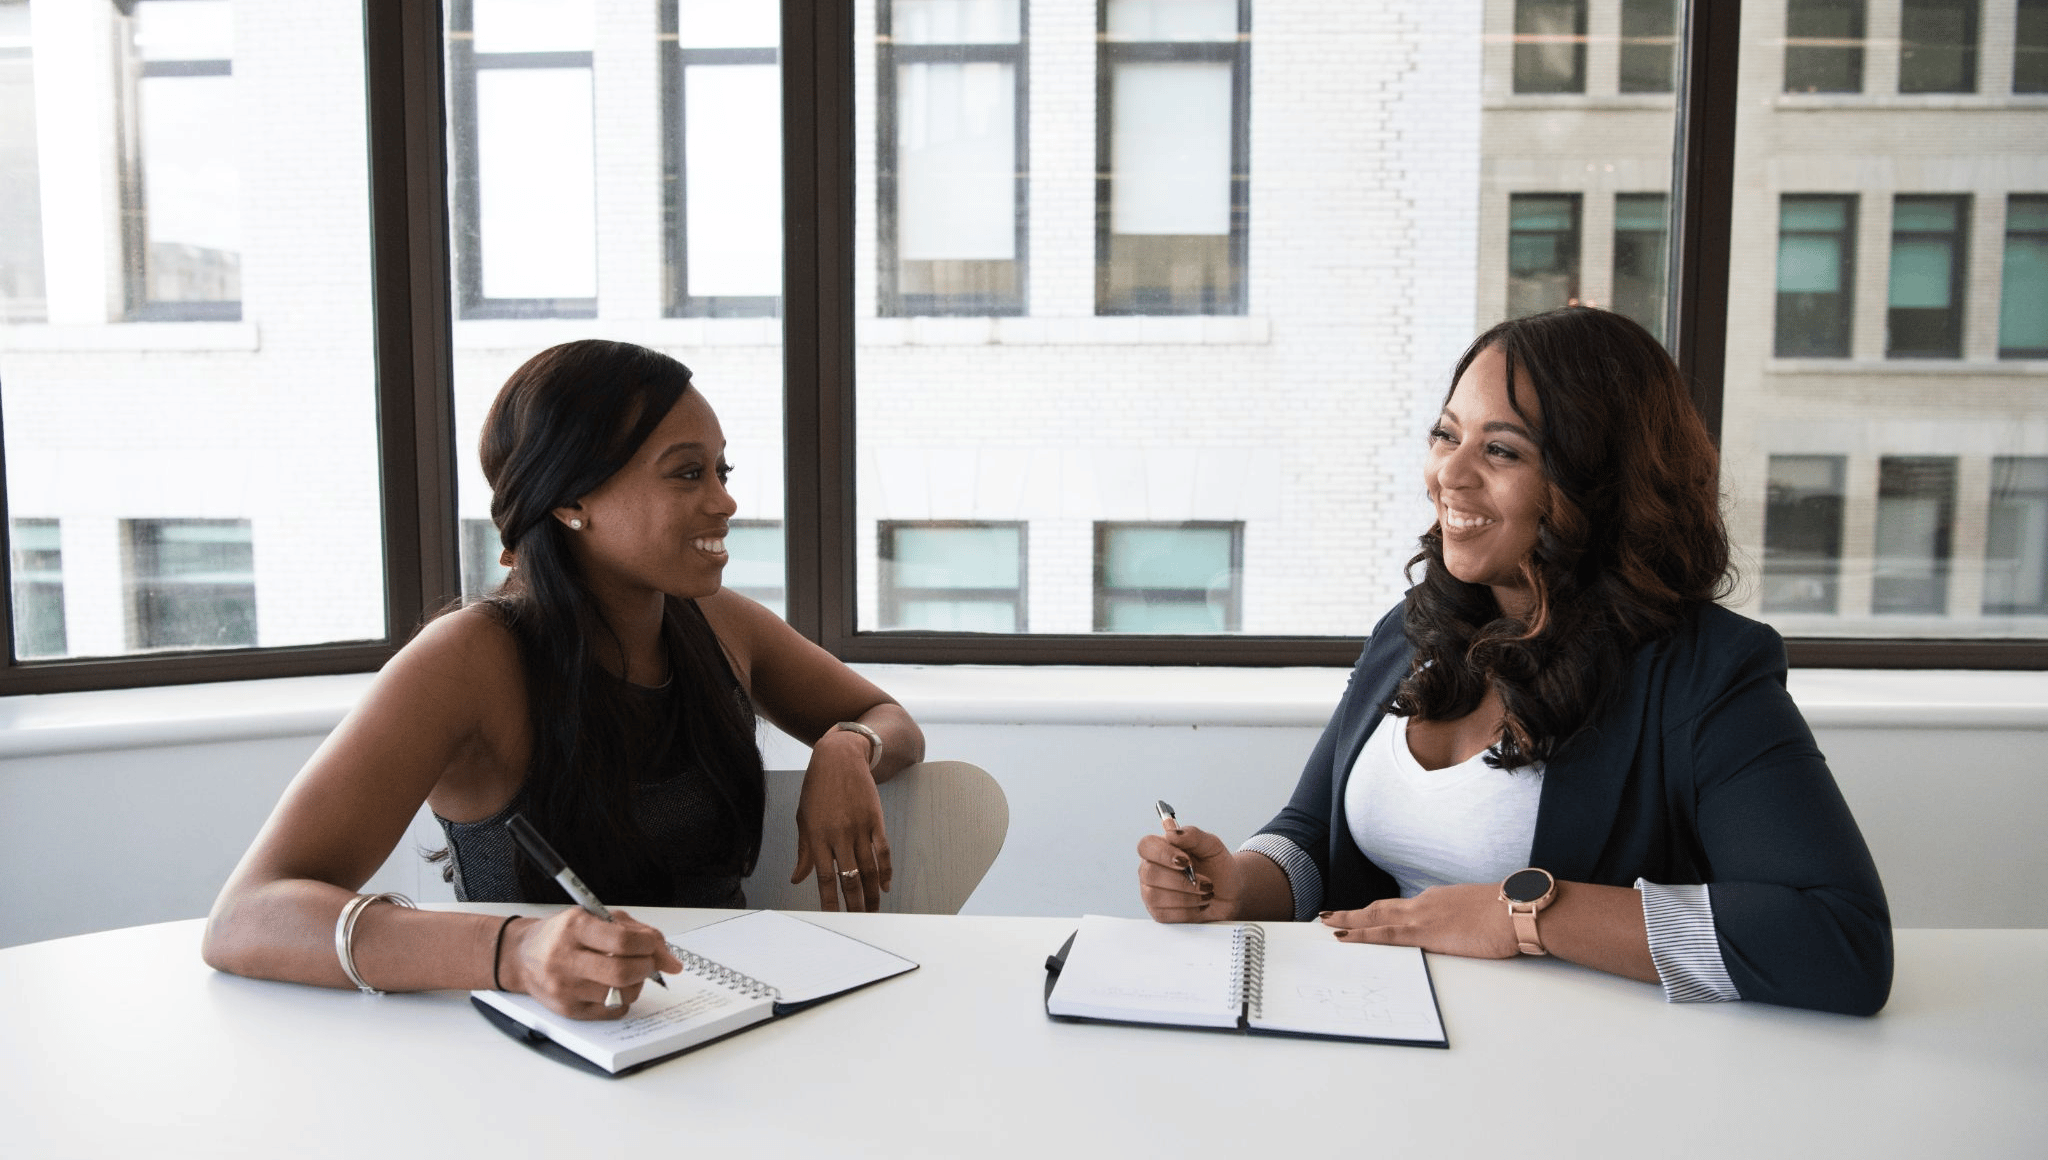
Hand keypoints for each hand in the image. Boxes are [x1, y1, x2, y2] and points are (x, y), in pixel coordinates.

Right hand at [500, 908, 681, 1019]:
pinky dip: (623, 1000)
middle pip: (622, 972)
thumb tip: (671, 961)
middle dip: (646, 967)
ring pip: (620, 995)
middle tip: (648, 962)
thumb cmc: (563, 934)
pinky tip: (614, 987)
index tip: (653, 946)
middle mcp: (565, 959)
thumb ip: (636, 932)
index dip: (648, 945)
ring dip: (637, 984)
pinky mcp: (567, 1010)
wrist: (522, 955)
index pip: (622, 941)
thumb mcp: (596, 918)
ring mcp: (565, 988)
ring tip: (629, 973)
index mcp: (574, 928)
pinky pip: (612, 1011)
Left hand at [789, 730, 891, 911]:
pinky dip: (886, 870)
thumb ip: (803, 851)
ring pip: (868, 868)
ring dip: (872, 893)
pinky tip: (885, 885)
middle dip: (854, 903)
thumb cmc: (817, 788)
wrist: (840, 757)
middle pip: (849, 878)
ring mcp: (859, 827)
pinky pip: (883, 851)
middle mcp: (839, 835)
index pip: (824, 877)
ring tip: (874, 910)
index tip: (833, 918)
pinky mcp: (875, 819)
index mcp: (817, 836)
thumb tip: (798, 878)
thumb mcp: (803, 818)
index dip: (829, 900)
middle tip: (859, 921)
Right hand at [1136, 821, 1243, 922]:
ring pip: (1155, 896)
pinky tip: (1199, 905)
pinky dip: (1188, 911)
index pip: (1146, 846)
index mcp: (1160, 849)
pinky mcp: (1159, 913)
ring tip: (1206, 893)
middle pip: (1149, 874)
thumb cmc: (1218, 867)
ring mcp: (1152, 892)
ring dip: (1187, 897)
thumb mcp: (1212, 846)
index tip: (1186, 861)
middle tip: (1206, 882)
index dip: (1162, 854)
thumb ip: (1193, 835)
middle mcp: (1151, 870)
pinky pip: (1165, 914)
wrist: (1231, 892)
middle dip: (1181, 881)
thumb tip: (1171, 832)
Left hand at [1320, 883, 1517, 958]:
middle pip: (1379, 908)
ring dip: (1348, 921)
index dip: (1378, 912)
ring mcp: (1422, 917)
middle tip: (1328, 915)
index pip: (1400, 908)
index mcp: (1437, 900)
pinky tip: (1343, 937)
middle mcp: (1424, 904)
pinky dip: (1360, 934)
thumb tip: (1463, 930)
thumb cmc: (1509, 914)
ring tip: (1326, 923)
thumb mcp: (1480, 916)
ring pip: (1374, 917)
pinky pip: (1383, 934)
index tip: (1363, 915)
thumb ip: (1464, 921)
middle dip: (1353, 913)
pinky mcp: (1425, 933)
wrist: (1518, 909)